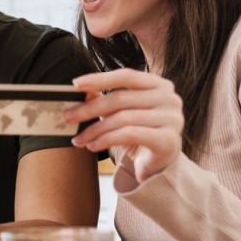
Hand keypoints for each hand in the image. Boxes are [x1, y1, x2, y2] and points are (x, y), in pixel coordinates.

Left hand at [65, 69, 183, 182]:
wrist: (159, 164)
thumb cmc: (139, 133)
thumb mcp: (122, 113)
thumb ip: (106, 99)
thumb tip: (82, 90)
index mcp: (159, 84)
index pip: (127, 76)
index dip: (100, 78)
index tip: (75, 85)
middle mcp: (170, 98)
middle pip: (121, 98)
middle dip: (90, 108)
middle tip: (67, 117)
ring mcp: (173, 119)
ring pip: (123, 118)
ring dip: (95, 129)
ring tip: (78, 139)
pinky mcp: (168, 140)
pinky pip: (130, 135)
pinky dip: (106, 140)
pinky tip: (92, 146)